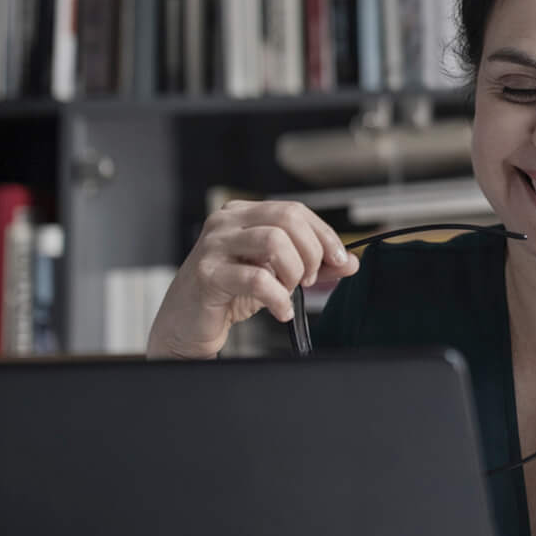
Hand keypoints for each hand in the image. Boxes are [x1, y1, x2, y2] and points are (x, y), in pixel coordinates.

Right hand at [146, 200, 358, 358]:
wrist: (185, 325)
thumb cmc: (228, 294)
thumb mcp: (275, 275)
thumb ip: (312, 266)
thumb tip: (350, 262)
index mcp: (242, 214)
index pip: (295, 210)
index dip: (324, 235)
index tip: (339, 259)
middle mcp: (225, 223)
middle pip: (287, 218)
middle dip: (311, 251)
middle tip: (311, 279)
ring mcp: (213, 247)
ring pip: (273, 240)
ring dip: (294, 270)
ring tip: (290, 290)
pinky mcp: (208, 275)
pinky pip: (257, 279)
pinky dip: (278, 298)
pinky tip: (280, 309)